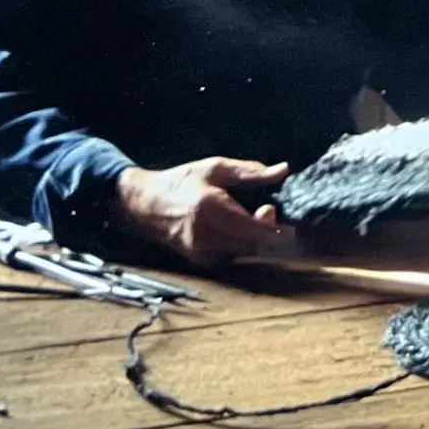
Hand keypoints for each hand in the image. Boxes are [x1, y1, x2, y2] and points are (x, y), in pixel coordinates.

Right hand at [115, 158, 291, 268]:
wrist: (144, 205)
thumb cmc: (181, 182)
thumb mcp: (215, 168)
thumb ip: (251, 172)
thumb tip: (283, 170)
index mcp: (212, 209)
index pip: (255, 230)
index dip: (277, 227)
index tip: (282, 214)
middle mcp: (207, 236)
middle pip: (255, 247)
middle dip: (272, 234)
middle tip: (269, 213)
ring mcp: (202, 252)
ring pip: (246, 256)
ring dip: (260, 242)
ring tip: (257, 219)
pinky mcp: (200, 261)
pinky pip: (233, 259)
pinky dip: (245, 248)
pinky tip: (242, 231)